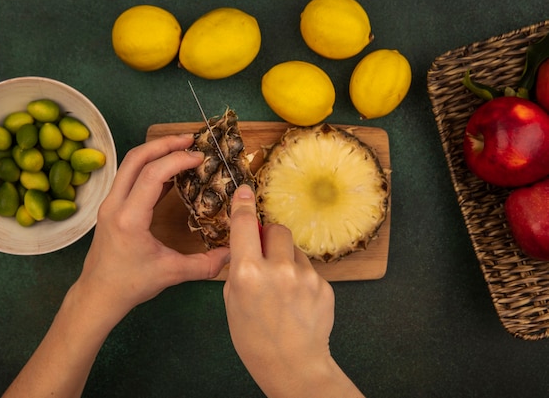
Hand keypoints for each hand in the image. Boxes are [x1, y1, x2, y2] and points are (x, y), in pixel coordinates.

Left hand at [3, 134, 229, 397]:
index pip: (152, 175)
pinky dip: (148, 167)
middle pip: (135, 158)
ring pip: (129, 165)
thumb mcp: (170, 274)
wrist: (98, 294)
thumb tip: (232, 255)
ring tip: (181, 149)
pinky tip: (169, 172)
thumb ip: (203, 264)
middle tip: (190, 140)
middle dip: (164, 144)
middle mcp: (115, 204)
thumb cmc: (131, 284)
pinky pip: (129, 177)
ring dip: (154, 152)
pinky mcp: (111, 207)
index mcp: (129, 217)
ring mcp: (109, 203)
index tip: (199, 158)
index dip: (177, 160)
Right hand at [223, 185, 362, 397]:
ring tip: (284, 288)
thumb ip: (239, 269)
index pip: (243, 225)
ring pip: (294, 249)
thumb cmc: (254, 338)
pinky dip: (301, 278)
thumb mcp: (232, 302)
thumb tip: (246, 246)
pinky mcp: (323, 284)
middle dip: (269, 238)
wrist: (293, 365)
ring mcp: (304, 276)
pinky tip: (298, 301)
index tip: (244, 191)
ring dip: (287, 259)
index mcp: (247, 273)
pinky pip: (309, 268)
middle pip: (276, 229)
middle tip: (266, 257)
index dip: (243, 205)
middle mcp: (277, 268)